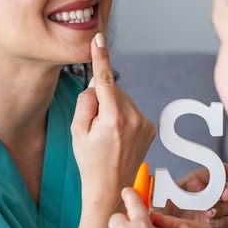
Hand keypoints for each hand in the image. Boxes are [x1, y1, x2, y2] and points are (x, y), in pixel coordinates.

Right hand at [71, 35, 156, 202]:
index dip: (101, 58)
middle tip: (94, 124)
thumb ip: (86, 101)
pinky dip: (123, 116)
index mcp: (113, 119)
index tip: (98, 39)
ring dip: (113, 108)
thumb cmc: (89, 160)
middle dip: (102, 98)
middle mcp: (133, 119)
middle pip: (114, 90)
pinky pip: (132, 110)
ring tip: (107, 134)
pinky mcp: (150, 128)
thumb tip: (98, 83)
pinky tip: (118, 136)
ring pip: (124, 99)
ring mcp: (145, 124)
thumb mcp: (77, 130)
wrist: (110, 188)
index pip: (106, 80)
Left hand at [154, 164, 227, 227]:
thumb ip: (161, 187)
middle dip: (226, 190)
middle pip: (225, 189)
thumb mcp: (159, 197)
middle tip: (224, 194)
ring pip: (227, 206)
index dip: (222, 170)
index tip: (226, 171)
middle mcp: (207, 196)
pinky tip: (211, 221)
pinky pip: (226, 222)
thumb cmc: (159, 214)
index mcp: (195, 184)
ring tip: (210, 212)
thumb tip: (158, 177)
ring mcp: (212, 211)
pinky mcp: (215, 226)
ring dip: (222, 207)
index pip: (213, 174)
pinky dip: (221, 221)